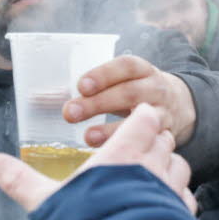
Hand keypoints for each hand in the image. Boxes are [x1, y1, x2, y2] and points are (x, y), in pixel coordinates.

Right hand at [0, 103, 196, 213]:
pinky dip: (179, 198)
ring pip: (181, 167)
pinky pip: (187, 199)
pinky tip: (166, 206)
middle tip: (140, 147)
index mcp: (123, 154)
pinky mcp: (181, 218)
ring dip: (170, 167)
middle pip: (165, 140)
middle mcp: (152, 168)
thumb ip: (19, 180)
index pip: (144, 121)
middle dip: (155, 140)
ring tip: (155, 175)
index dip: (141, 118)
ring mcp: (170, 193)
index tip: (137, 118)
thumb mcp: (43, 200)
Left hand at [62, 55, 195, 146]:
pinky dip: (131, 146)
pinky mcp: (167, 134)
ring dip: (112, 129)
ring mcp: (164, 112)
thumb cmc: (135, 91)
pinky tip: (112, 153)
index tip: (81, 86)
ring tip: (87, 137)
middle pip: (128, 92)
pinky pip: (150, 140)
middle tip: (69, 113)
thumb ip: (87, 90)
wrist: (181, 106)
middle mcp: (156, 88)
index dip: (104, 74)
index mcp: (142, 70)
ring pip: (141, 118)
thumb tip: (37, 98)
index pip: (126, 66)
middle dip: (98, 103)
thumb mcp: (121, 82)